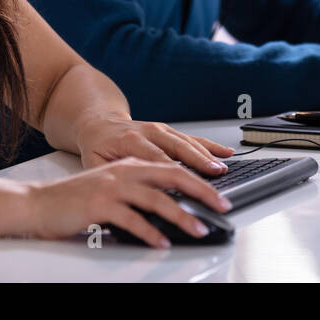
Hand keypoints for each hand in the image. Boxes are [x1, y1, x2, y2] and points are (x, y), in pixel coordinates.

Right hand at [22, 157, 231, 248]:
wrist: (38, 202)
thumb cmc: (75, 199)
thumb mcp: (112, 188)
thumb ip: (139, 192)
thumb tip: (172, 207)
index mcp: (130, 165)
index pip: (173, 167)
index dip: (199, 178)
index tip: (219, 191)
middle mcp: (124, 171)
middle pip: (172, 176)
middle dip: (201, 192)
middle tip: (221, 206)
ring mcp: (112, 187)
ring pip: (156, 198)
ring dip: (181, 216)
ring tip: (198, 229)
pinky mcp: (99, 205)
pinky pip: (132, 219)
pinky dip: (150, 233)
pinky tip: (162, 243)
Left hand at [74, 112, 234, 174]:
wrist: (99, 123)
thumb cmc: (97, 146)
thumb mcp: (94, 163)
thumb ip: (110, 178)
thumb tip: (123, 196)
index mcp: (131, 140)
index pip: (157, 160)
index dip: (173, 174)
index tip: (188, 187)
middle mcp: (149, 131)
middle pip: (179, 151)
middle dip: (200, 165)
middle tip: (217, 178)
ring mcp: (161, 129)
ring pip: (189, 143)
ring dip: (208, 156)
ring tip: (224, 169)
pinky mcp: (169, 130)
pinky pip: (193, 138)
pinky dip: (210, 145)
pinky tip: (226, 152)